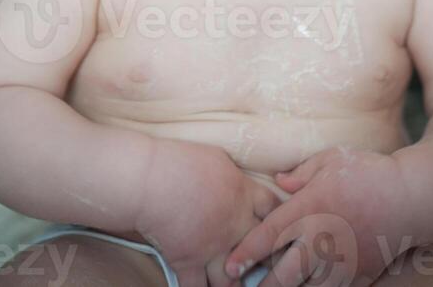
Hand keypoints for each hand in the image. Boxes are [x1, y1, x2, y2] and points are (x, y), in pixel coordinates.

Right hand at [134, 137, 282, 286]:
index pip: (274, 209)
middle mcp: (235, 225)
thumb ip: (234, 175)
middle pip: (263, 248)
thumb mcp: (217, 157)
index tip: (280, 224)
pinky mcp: (189, 262)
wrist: (151, 179)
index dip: (280, 217)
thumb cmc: (180, 161)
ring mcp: (214, 247)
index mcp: (243, 194)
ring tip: (238, 283)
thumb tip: (240, 179)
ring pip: (234, 278)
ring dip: (236, 282)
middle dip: (268, 256)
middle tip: (270, 262)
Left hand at [223, 146, 410, 286]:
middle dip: (263, 285)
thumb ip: (301, 172)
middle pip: (285, 271)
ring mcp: (342, 259)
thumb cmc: (367, 172)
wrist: (410, 197)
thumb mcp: (330, 159)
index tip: (230, 266)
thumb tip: (278, 182)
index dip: (247, 252)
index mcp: (310, 207)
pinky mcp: (360, 274)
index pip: (270, 234)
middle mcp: (322, 237)